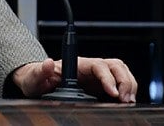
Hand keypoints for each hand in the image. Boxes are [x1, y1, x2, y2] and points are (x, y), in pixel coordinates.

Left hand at [13, 57, 136, 102]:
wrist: (37, 83)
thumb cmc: (36, 78)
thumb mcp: (34, 77)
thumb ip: (40, 70)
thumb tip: (47, 62)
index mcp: (77, 64)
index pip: (99, 66)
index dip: (108, 78)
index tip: (113, 92)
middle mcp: (90, 67)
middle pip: (115, 66)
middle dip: (124, 81)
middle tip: (124, 99)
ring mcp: (96, 76)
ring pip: (121, 72)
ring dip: (128, 85)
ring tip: (127, 101)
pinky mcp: (100, 85)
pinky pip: (119, 83)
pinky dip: (126, 90)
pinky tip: (125, 101)